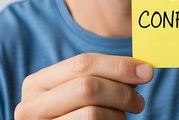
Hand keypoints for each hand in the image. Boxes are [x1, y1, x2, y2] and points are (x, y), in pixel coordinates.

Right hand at [14, 53, 152, 118]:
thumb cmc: (73, 115)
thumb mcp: (77, 92)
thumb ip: (102, 77)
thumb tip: (142, 70)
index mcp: (36, 83)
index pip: (82, 63)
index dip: (118, 65)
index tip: (147, 71)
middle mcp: (31, 107)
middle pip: (87, 87)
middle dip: (122, 92)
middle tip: (139, 102)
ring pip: (92, 113)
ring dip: (118, 115)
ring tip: (123, 117)